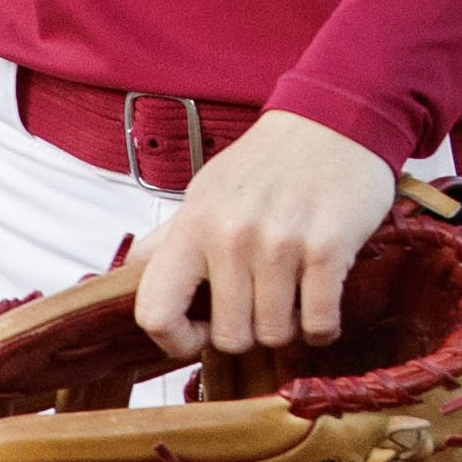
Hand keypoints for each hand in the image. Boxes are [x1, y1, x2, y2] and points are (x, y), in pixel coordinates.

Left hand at [129, 113, 400, 357]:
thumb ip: (171, 239)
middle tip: (259, 307)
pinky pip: (319, 324)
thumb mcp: (206, 192)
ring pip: (276, 335)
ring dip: (288, 328)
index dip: (174, 340)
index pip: (155, 311)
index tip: (199, 332)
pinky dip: (322, 327)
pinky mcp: (327, 249)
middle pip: (230, 337)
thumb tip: (129, 273)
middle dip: (248, 333)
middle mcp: (230, 235)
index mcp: (192, 224)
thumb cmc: (266, 164)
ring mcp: (279, 243)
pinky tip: (320, 303)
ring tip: (291, 297)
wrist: (332, 121)